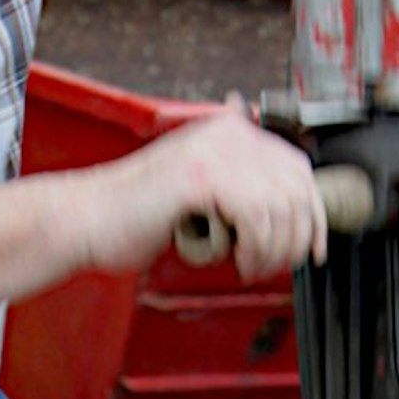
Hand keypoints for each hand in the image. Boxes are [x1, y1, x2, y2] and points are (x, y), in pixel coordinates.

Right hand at [77, 96, 325, 281]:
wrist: (86, 219)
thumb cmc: (132, 215)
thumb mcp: (196, 194)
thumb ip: (236, 191)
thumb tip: (284, 213)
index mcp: (228, 132)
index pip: (296, 168)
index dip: (312, 214)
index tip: (312, 248)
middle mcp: (227, 134)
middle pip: (297, 187)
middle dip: (297, 237)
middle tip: (277, 265)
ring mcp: (214, 152)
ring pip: (281, 207)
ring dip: (274, 250)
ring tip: (250, 266)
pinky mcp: (201, 177)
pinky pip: (257, 217)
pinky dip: (256, 248)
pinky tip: (239, 261)